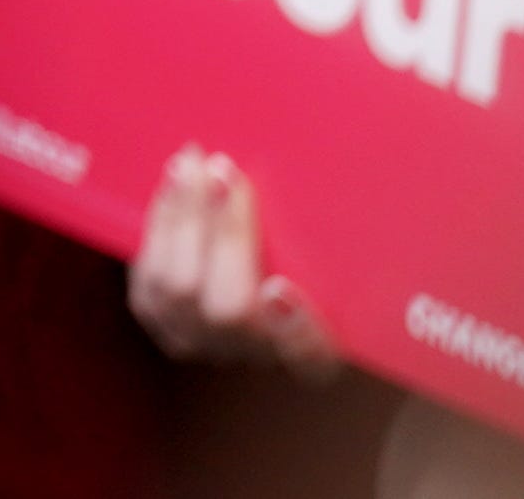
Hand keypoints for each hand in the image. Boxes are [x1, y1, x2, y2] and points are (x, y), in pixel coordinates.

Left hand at [126, 147, 334, 371]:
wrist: (244, 269)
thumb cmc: (310, 261)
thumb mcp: (334, 266)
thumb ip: (344, 257)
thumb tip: (374, 220)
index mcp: (314, 354)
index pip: (310, 357)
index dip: (295, 330)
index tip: (278, 289)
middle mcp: (255, 356)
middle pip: (231, 309)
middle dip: (225, 234)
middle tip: (227, 173)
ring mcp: (202, 342)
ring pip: (180, 288)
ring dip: (185, 216)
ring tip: (194, 166)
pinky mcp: (159, 318)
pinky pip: (149, 273)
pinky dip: (162, 221)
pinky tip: (174, 183)